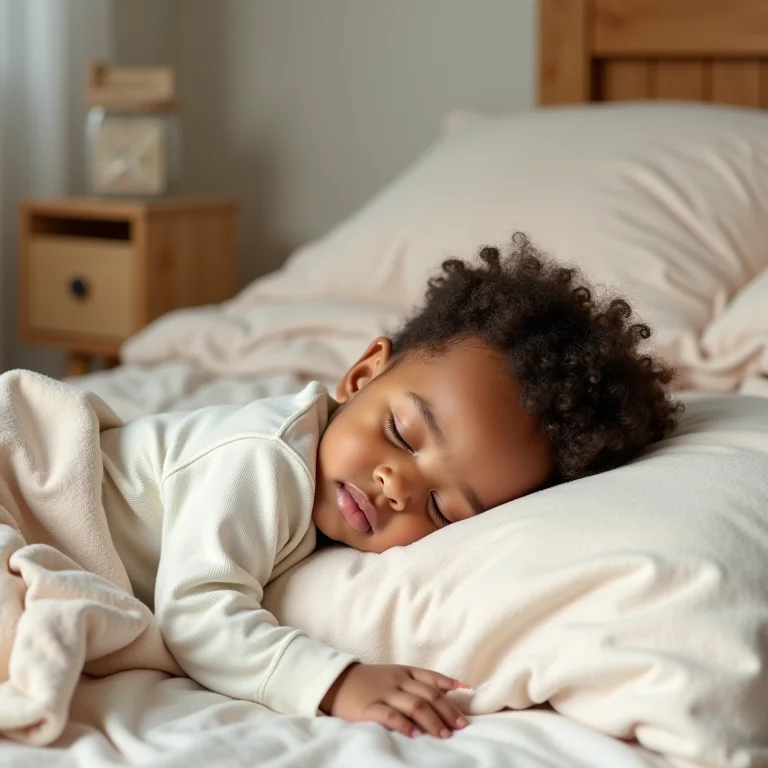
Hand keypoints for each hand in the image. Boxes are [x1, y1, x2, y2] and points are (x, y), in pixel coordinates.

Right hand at [319, 663, 468, 737]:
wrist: (335, 681)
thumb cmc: (368, 680)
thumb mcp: (393, 674)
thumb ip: (415, 682)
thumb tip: (445, 692)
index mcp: (403, 671)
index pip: (431, 678)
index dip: (449, 686)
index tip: (467, 693)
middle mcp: (397, 680)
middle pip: (428, 694)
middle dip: (447, 711)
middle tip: (460, 726)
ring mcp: (384, 693)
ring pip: (414, 705)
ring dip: (432, 721)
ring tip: (444, 735)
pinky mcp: (369, 707)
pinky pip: (389, 716)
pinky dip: (404, 725)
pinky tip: (414, 735)